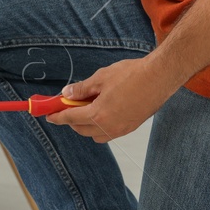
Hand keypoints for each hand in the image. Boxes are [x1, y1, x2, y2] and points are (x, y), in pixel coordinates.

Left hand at [46, 56, 181, 142]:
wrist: (160, 78)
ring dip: (86, 125)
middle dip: (71, 120)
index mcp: (98, 114)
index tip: (49, 115)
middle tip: (68, 106)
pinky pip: (109, 133)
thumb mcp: (101, 77)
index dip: (57, 117)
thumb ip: (82, 88)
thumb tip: (67, 93)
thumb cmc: (132, 75)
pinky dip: (100, 125)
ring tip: (87, 107)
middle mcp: (109, 127)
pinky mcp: (131, 127)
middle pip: (81, 130)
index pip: (71, 119)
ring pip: (95, 134)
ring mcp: (121, 129)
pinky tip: (102, 110)